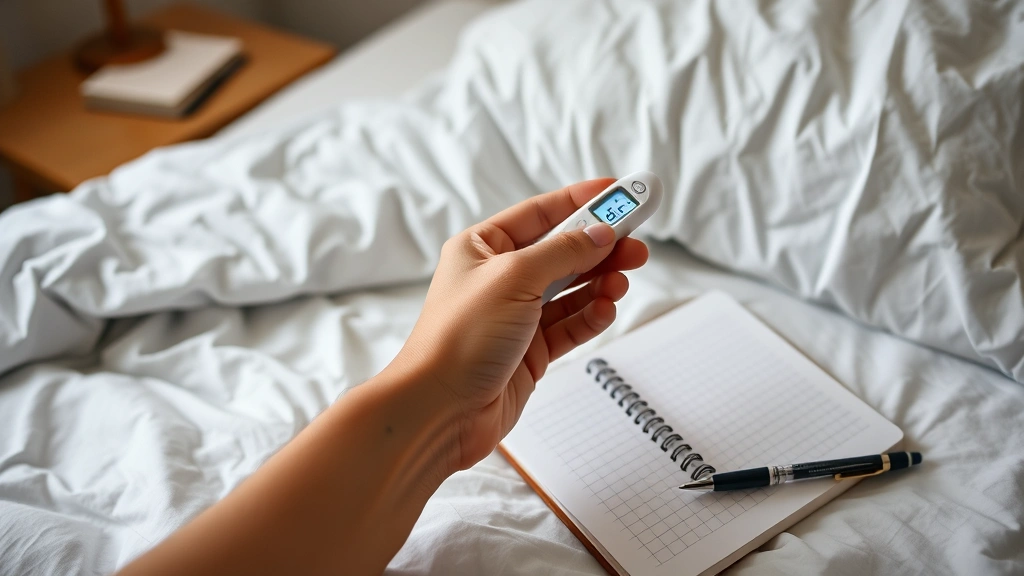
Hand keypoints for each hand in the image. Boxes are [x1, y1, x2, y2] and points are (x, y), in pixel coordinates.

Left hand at [397, 179, 648, 470]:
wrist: (440, 409)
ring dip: (600, 283)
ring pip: (571, 290)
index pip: (540, 213)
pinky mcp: (530, 351)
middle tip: (636, 244)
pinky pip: (571, 325)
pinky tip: (605, 309)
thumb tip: (600, 232)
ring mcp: (516, 316)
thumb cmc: (457, 339)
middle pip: (563, 252)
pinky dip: (591, 316)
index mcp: (482, 248)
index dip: (582, 202)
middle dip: (601, 246)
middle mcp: (498, 279)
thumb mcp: (513, 278)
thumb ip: (563, 252)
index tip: (620, 191)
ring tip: (622, 280)